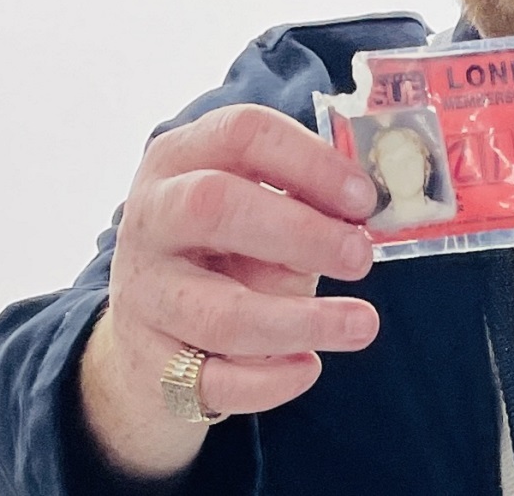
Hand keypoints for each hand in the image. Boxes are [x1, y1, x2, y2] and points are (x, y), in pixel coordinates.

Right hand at [78, 103, 380, 478]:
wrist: (151, 331)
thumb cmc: (227, 249)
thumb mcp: (258, 207)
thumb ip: (305, 202)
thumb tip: (369, 217)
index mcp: (183, 158)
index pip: (241, 132)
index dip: (310, 161)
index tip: (364, 198)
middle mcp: (151, 217)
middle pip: (214, 207)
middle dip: (301, 233)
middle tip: (362, 257)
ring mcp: (144, 293)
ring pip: (219, 312)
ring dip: (302, 322)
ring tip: (363, 325)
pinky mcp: (151, 363)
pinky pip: (212, 381)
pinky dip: (269, 380)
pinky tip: (309, 367)